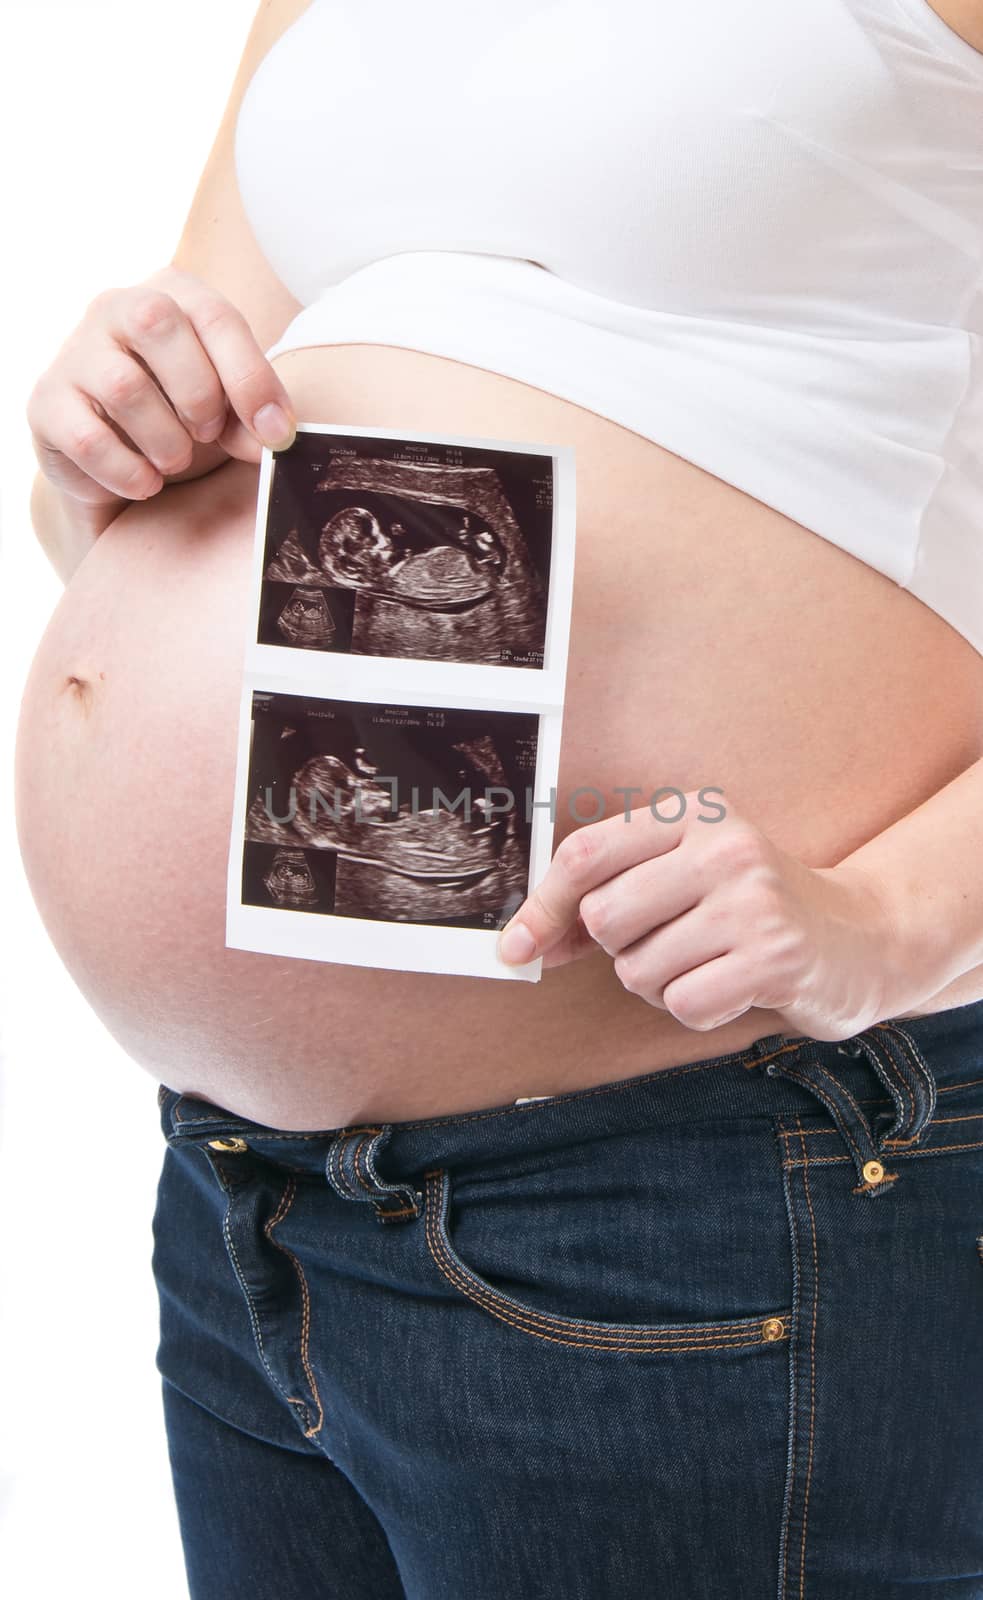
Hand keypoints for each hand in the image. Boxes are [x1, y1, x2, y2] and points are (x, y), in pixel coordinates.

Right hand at [26, 265, 296, 514]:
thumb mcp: (226, 412)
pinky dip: (128, 472)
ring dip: (165, 441)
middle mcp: (115, 307)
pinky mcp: (46, 403)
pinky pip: (89, 439)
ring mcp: (74, 352)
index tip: (276, 434)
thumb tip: (274, 437)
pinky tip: (145, 482)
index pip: (215, 316)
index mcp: (171, 295)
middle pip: (158, 322)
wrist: (117, 466)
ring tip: (174, 460)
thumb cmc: (182, 420)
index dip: (251, 378)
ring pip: (123, 386)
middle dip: (199, 393)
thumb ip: (252, 417)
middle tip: (207, 433)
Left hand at [497, 793, 902, 1039]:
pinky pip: (683, 1003)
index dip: (541, 907)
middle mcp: (724, 847)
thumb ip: (607, 899)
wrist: (861, 937)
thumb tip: (524, 941)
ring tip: (710, 962)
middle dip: (620, 950)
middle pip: (604, 917)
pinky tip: (733, 986)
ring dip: (662, 984)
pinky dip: (696, 1009)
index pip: (586, 854)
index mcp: (693, 813)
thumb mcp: (684, 877)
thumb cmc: (751, 910)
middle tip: (670, 943)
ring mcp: (753, 902)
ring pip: (639, 970)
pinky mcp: (776, 957)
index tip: (517, 948)